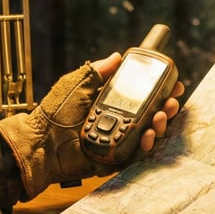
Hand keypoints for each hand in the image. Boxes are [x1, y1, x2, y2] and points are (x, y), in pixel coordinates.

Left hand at [0, 54, 183, 194]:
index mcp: (110, 102)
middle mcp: (118, 121)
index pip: (142, 95)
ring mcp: (118, 139)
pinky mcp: (115, 157)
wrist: (41, 142)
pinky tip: (149, 135)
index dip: (159, 90)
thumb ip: (97, 71)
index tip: (173, 85)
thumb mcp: (76, 84)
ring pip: (148, 134)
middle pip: (151, 115)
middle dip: (166, 108)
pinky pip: (137, 153)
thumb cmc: (53, 113)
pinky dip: (146, 145)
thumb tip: (117, 56)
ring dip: (159, 125)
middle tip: (171, 102)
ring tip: (160, 118)